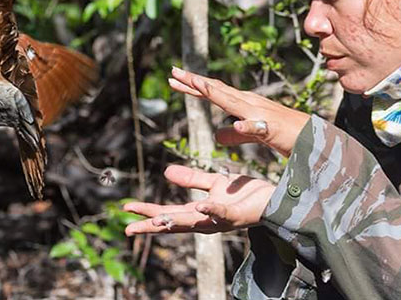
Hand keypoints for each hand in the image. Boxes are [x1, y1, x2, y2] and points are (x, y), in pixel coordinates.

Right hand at [124, 165, 274, 234]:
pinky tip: (201, 206)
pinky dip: (212, 211)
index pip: (168, 214)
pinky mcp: (238, 215)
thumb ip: (191, 180)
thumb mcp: (214, 183)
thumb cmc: (245, 194)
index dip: (147, 212)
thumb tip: (166, 172)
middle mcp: (207, 220)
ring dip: (175, 222)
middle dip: (152, 226)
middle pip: (175, 224)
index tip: (126, 209)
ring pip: (195, 223)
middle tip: (130, 229)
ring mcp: (221, 220)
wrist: (275, 197)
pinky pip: (223, 213)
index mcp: (200, 212)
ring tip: (155, 221)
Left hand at [169, 66, 309, 156]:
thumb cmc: (287, 135)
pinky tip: (236, 123)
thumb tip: (216, 135)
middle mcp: (250, 104)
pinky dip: (246, 124)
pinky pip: (258, 127)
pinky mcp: (274, 129)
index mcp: (244, 105)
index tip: (172, 79)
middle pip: (218, 91)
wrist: (315, 141)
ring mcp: (261, 114)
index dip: (193, 86)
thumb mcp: (255, 135)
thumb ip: (236, 134)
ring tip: (197, 83)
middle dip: (196, 82)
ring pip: (234, 101)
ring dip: (216, 92)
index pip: (214, 93)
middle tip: (172, 72)